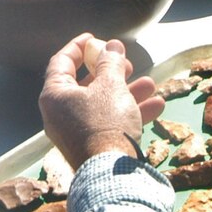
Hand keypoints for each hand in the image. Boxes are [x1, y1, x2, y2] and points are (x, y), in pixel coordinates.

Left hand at [38, 34, 164, 164]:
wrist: (112, 174)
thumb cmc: (106, 123)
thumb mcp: (111, 86)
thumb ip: (111, 62)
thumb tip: (112, 46)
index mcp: (55, 95)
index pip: (61, 62)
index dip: (79, 46)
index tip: (95, 38)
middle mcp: (60, 113)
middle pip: (85, 83)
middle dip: (111, 71)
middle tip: (127, 63)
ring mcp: (75, 132)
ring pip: (102, 103)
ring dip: (127, 91)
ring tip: (150, 84)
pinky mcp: (91, 146)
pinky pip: (109, 122)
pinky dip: (129, 112)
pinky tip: (156, 106)